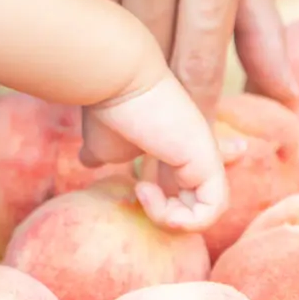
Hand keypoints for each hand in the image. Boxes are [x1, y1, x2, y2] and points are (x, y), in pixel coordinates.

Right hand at [10, 0, 294, 137]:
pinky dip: (44, 20)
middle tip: (111, 162)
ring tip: (75, 123)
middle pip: (136, 62)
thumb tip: (281, 90)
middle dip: (123, 120)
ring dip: (76, 83)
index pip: (197, 63)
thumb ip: (255, 12)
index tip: (170, 159)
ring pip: (82, 34)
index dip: (184, 120)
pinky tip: (44, 41)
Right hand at [85, 71, 229, 231]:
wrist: (118, 79)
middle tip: (141, 191)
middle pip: (201, 196)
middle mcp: (197, 147)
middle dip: (171, 212)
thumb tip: (88, 162)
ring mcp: (206, 154)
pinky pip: (210, 212)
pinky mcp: (209, 162)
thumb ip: (103, 155)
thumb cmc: (108, 106)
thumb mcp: (102, 140)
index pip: (196, 171)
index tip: (160, 187)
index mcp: (176, 141)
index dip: (188, 193)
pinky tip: (146, 193)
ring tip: (141, 192)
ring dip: (167, 217)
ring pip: (205, 210)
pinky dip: (178, 220)